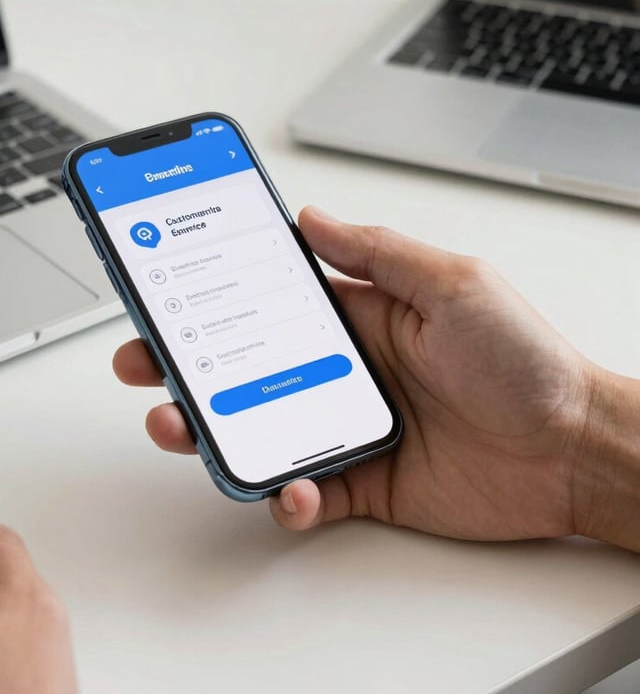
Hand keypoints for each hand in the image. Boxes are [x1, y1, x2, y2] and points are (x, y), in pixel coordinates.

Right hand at [114, 206, 594, 541]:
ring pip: (257, 428)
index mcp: (359, 315)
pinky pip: (303, 491)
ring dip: (210, 429)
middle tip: (143, 358)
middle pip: (244, 363)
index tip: (167, 284)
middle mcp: (341, 368)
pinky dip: (285, 495)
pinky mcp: (360, 480)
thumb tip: (311, 218)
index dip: (215, 291)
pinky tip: (290, 487)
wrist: (570, 450)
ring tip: (177, 424)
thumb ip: (377, 252)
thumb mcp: (452, 283)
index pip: (269, 299)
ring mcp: (344, 424)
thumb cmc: (523, 360)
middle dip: (185, 361)